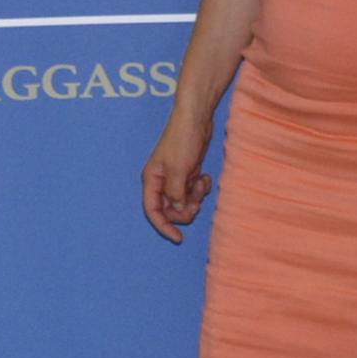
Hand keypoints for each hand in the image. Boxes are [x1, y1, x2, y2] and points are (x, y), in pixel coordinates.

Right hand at [140, 114, 212, 241]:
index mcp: (151, 180)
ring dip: (195, 197)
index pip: (152, 211)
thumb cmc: (182, 140)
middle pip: (169, 209)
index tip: (178, 238)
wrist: (196, 119)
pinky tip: (204, 176)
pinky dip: (200, 188)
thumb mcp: (178, 170)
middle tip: (197, 203)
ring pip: (183, 201)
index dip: (163, 226)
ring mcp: (175, 178)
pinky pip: (193, 191)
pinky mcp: (187, 173)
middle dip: (184, 210)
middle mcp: (161, 181)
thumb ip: (176, 194)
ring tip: (201, 183)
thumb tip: (177, 210)